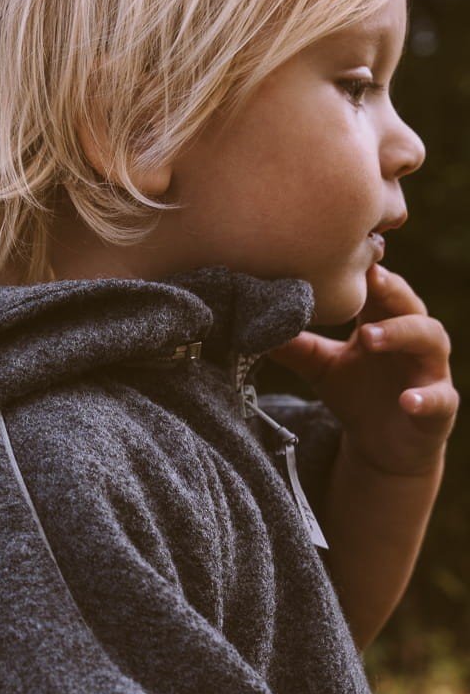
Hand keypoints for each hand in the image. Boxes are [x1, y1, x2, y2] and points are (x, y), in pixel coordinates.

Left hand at [263, 263, 458, 477]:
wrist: (384, 445)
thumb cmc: (357, 392)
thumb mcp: (322, 367)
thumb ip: (297, 346)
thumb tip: (252, 325)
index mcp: (384, 319)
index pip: (380, 286)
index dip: (368, 268)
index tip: (345, 248)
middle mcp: (414, 335)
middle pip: (407, 302)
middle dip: (388, 289)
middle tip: (367, 279)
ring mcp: (431, 368)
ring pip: (429, 338)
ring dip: (401, 333)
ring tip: (368, 337)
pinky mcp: (441, 405)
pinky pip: (440, 398)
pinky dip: (426, 398)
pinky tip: (408, 400)